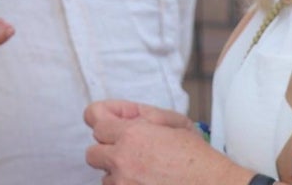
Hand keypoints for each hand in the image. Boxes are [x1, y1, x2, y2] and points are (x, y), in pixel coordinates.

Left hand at [84, 100, 251, 184]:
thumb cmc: (198, 158)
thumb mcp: (175, 123)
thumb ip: (143, 114)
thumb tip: (122, 114)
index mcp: (132, 135)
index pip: (94, 119)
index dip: (105, 118)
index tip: (114, 122)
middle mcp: (122, 161)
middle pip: (92, 152)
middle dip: (108, 149)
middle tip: (129, 150)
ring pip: (105, 177)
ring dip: (119, 173)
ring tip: (146, 171)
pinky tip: (148, 181)